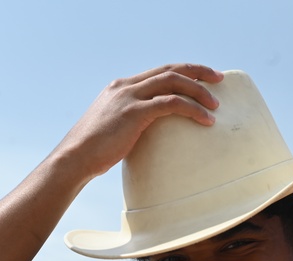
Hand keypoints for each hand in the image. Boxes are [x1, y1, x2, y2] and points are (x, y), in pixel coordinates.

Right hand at [57, 64, 223, 179]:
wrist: (74, 158)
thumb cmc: (93, 152)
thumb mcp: (113, 129)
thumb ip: (131, 124)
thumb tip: (149, 136)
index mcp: (121, 87)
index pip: (158, 72)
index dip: (183, 72)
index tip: (202, 78)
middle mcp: (126, 86)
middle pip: (170, 69)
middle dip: (197, 72)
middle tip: (218, 79)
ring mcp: (129, 97)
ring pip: (173, 82)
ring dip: (198, 91)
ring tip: (216, 104)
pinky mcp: (134, 112)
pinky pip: (171, 104)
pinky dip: (192, 109)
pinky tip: (206, 120)